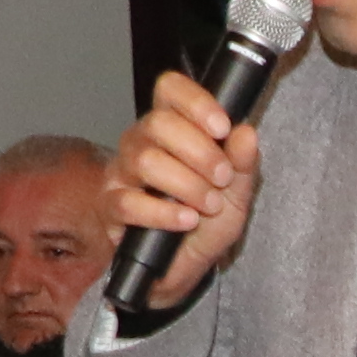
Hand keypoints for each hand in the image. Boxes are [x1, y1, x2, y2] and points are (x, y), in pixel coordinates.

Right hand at [108, 62, 262, 318]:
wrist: (184, 267)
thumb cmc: (206, 220)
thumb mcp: (236, 193)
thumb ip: (243, 164)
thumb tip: (246, 133)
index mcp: (171, 127)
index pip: (170, 89)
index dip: (195, 102)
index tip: (223, 128)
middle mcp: (140, 142)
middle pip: (158, 123)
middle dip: (200, 153)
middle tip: (222, 179)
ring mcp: (120, 173)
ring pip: (146, 161)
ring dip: (187, 184)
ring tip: (208, 205)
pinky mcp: (110, 206)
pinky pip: (130, 202)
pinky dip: (165, 212)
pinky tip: (186, 221)